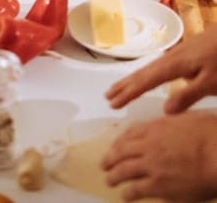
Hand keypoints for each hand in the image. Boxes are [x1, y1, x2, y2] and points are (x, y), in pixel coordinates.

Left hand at [101, 111, 216, 200]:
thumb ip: (172, 120)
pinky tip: (125, 196)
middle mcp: (148, 146)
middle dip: (110, 158)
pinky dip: (128, 193)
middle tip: (104, 164)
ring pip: (124, 171)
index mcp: (154, 128)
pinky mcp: (159, 186)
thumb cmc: (209, 135)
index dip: (120, 142)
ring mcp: (151, 166)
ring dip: (114, 176)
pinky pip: (137, 190)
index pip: (130, 134)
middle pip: (122, 152)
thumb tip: (168, 116)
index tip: (114, 146)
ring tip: (109, 180)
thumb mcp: (186, 119)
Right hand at [106, 24, 216, 112]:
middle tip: (107, 96)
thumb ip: (188, 96)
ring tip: (121, 88)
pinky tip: (150, 76)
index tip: (112, 103)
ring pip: (150, 68)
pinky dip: (148, 74)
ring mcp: (177, 53)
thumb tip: (164, 110)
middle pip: (143, 72)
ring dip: (134, 79)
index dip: (129, 93)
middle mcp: (171, 58)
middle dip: (125, 85)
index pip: (145, 81)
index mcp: (174, 66)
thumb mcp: (211, 83)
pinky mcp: (186, 53)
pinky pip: (159, 66)